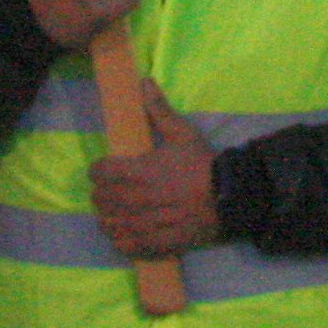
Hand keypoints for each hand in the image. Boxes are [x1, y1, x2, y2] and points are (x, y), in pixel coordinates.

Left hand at [90, 84, 223, 257]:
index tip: (104, 170)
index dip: (99, 170)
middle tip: (108, 191)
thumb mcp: (182, 133)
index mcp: (140, 171)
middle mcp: (138, 199)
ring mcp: (146, 223)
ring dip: (107, 217)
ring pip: (110, 224)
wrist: (229, 195)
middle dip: (101, 194)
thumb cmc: (202, 164)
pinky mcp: (157, 243)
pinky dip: (120, 240)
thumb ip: (159, 110)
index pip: (101, 173)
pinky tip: (124, 233)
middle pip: (101, 200)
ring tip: (113, 212)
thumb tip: (144, 82)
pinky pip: (127, 246)